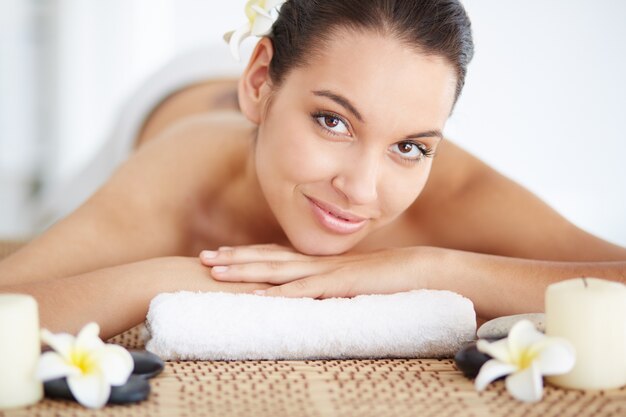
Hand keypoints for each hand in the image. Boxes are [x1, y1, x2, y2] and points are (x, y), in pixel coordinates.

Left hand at [198, 244, 437, 297]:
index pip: (277, 256)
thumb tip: (314, 295)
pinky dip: (280, 293)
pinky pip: (306, 290)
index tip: (221, 255)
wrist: (425, 269)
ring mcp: (330, 271)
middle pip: (269, 258)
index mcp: (321, 262)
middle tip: (203, 258)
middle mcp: (319, 262)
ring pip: (279, 270)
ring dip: (246, 270)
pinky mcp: (343, 284)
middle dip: (235, 258)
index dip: (248, 255)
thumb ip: (334, 286)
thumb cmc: (393, 279)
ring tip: (216, 271)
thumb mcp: (356, 283)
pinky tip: (257, 295)